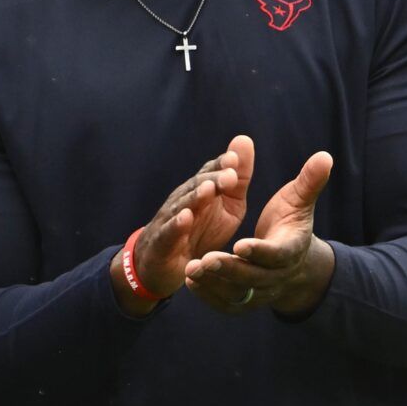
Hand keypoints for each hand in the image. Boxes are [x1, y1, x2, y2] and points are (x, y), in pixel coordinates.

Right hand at [115, 136, 253, 314]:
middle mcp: (183, 201)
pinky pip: (169, 232)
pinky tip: (185, 218)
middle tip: (230, 175)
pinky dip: (176, 225)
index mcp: (201, 193)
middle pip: (196, 186)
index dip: (221, 166)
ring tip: (208, 189)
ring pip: (182, 205)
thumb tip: (244, 139)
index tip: (235, 159)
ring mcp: (170, 220)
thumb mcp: (228, 207)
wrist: (167, 266)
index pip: (209, 173)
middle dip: (213, 179)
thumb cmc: (200, 232)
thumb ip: (238, 179)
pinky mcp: (162, 243)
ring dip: (195, 197)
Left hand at [184, 150, 335, 316]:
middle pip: (253, 277)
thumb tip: (325, 156)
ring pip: (237, 293)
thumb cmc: (290, 225)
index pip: (276, 255)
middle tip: (205, 259)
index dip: (260, 251)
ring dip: (214, 283)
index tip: (240, 244)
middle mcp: (276, 276)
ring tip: (191, 268)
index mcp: (290, 250)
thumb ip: (309, 182)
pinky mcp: (244, 302)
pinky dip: (209, 295)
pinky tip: (191, 281)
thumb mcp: (299, 203)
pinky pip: (226, 304)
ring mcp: (260, 292)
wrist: (292, 264)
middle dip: (230, 269)